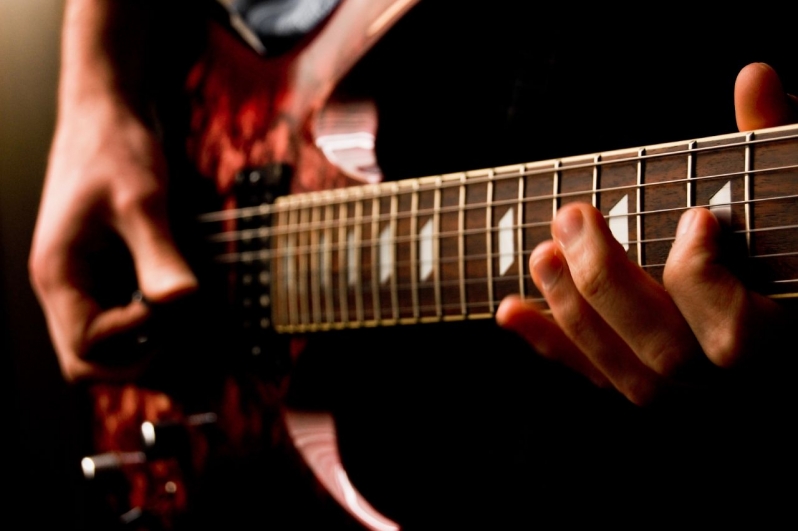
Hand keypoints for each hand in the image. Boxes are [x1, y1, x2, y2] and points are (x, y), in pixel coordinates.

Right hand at [29, 98, 196, 380]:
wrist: (108, 115)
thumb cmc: (114, 148)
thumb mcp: (141, 201)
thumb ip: (159, 255)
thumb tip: (182, 302)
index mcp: (59, 274)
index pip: (88, 345)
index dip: (136, 338)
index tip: (172, 308)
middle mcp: (64, 287)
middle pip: (87, 362)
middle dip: (138, 365)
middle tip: (186, 344)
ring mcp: (83, 282)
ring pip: (103, 348)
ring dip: (145, 353)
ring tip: (191, 339)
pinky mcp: (104, 274)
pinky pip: (120, 321)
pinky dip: (151, 330)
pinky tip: (184, 317)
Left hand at [497, 63, 796, 404]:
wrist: (785, 301)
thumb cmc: (793, 232)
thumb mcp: (791, 187)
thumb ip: (771, 142)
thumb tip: (755, 75)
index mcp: (785, 334)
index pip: (733, 333)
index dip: (701, 276)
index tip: (693, 217)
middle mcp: (740, 379)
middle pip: (666, 355)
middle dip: (607, 282)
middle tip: (571, 216)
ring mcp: (698, 393)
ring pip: (631, 379)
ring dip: (572, 314)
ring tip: (541, 253)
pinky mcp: (661, 388)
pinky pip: (602, 381)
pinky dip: (551, 345)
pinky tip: (510, 309)